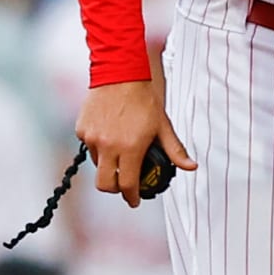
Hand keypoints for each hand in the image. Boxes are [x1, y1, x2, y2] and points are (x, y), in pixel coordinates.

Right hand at [77, 80, 195, 207]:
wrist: (120, 74)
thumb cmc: (144, 99)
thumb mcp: (163, 125)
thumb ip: (175, 150)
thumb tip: (191, 167)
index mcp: (130, 147)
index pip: (127, 184)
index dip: (132, 197)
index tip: (135, 200)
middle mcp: (108, 146)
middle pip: (105, 184)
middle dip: (116, 189)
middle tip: (125, 184)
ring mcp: (92, 139)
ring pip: (97, 165)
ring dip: (109, 165)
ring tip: (121, 151)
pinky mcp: (82, 130)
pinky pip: (89, 148)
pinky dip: (99, 148)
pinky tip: (110, 134)